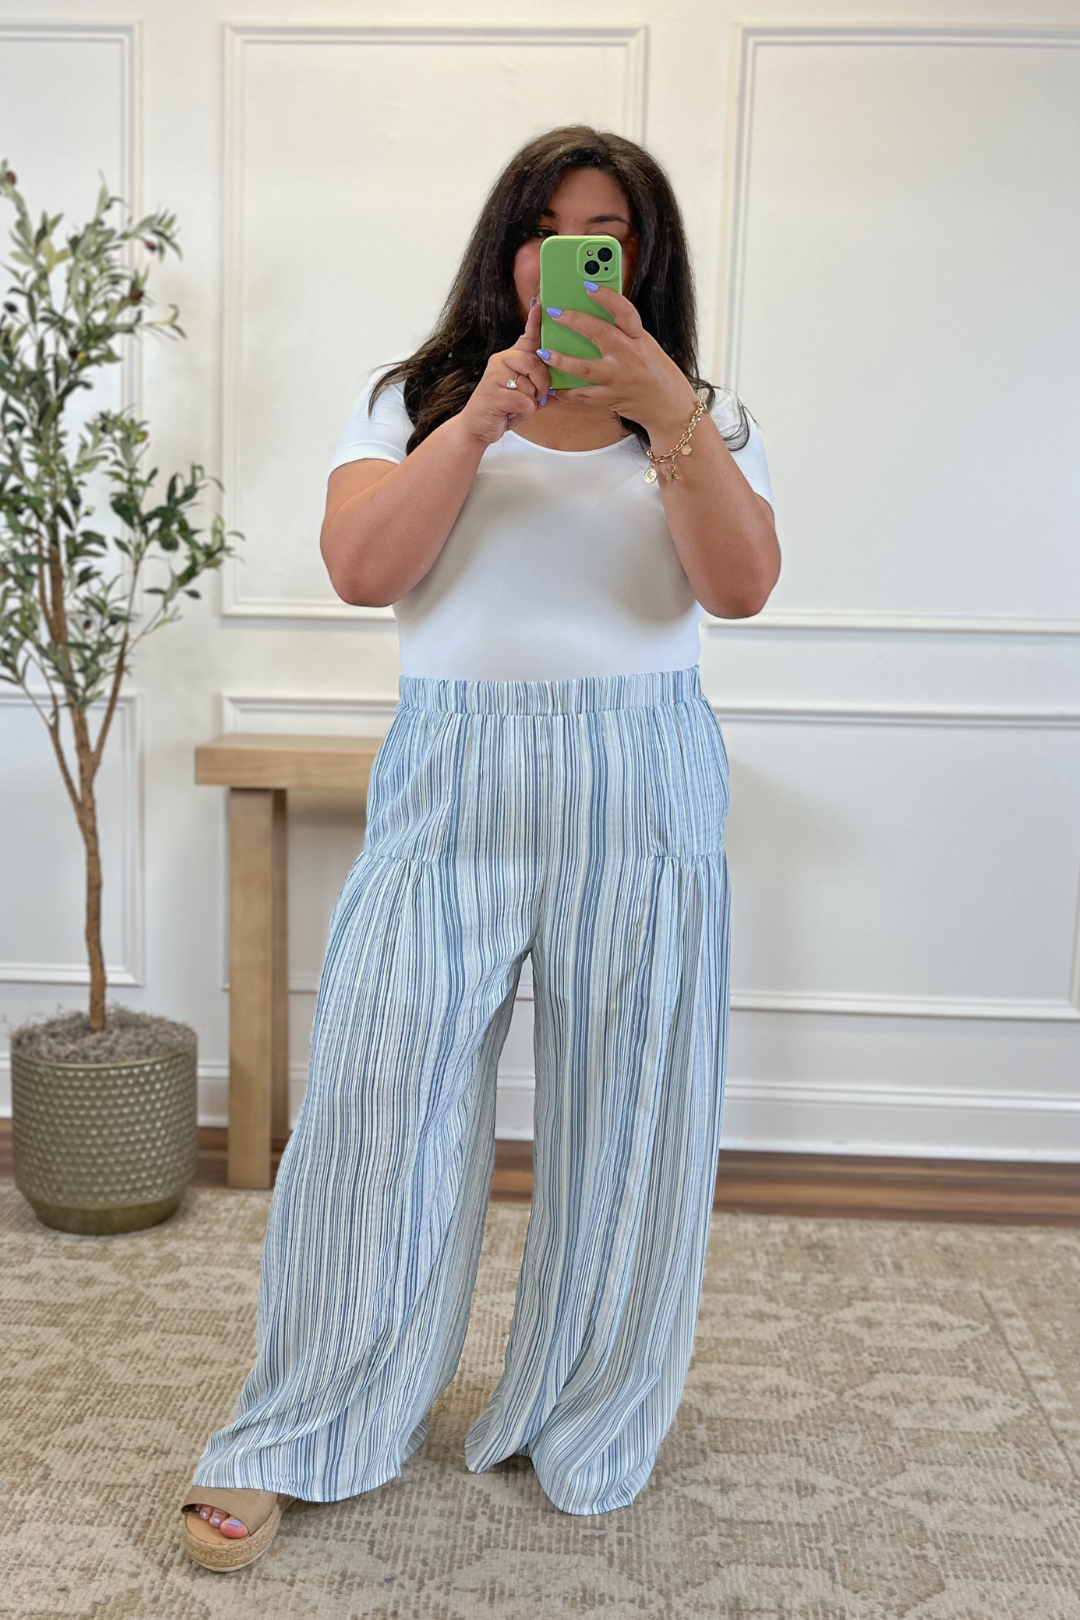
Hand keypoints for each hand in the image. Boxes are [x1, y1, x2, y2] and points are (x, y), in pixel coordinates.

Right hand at [458, 301, 552, 447]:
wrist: (476, 427)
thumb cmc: (503, 409)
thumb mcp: (525, 396)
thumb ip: (541, 390)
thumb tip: (563, 392)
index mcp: (510, 358)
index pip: (527, 337)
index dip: (535, 322)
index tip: (540, 304)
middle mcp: (501, 361)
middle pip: (535, 362)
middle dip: (543, 384)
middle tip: (535, 397)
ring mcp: (495, 375)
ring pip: (530, 386)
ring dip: (530, 403)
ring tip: (516, 408)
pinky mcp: (493, 393)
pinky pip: (523, 401)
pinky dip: (523, 413)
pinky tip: (510, 414)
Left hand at [537, 284, 698, 435]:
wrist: (669, 407)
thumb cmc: (656, 371)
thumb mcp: (645, 345)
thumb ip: (623, 332)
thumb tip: (594, 314)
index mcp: (639, 338)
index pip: (624, 312)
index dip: (607, 297)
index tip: (588, 285)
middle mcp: (630, 357)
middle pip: (599, 334)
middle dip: (574, 321)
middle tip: (554, 313)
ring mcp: (619, 379)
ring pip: (585, 368)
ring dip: (561, 360)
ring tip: (543, 352)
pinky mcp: (612, 399)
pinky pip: (584, 396)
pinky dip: (566, 392)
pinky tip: (553, 386)